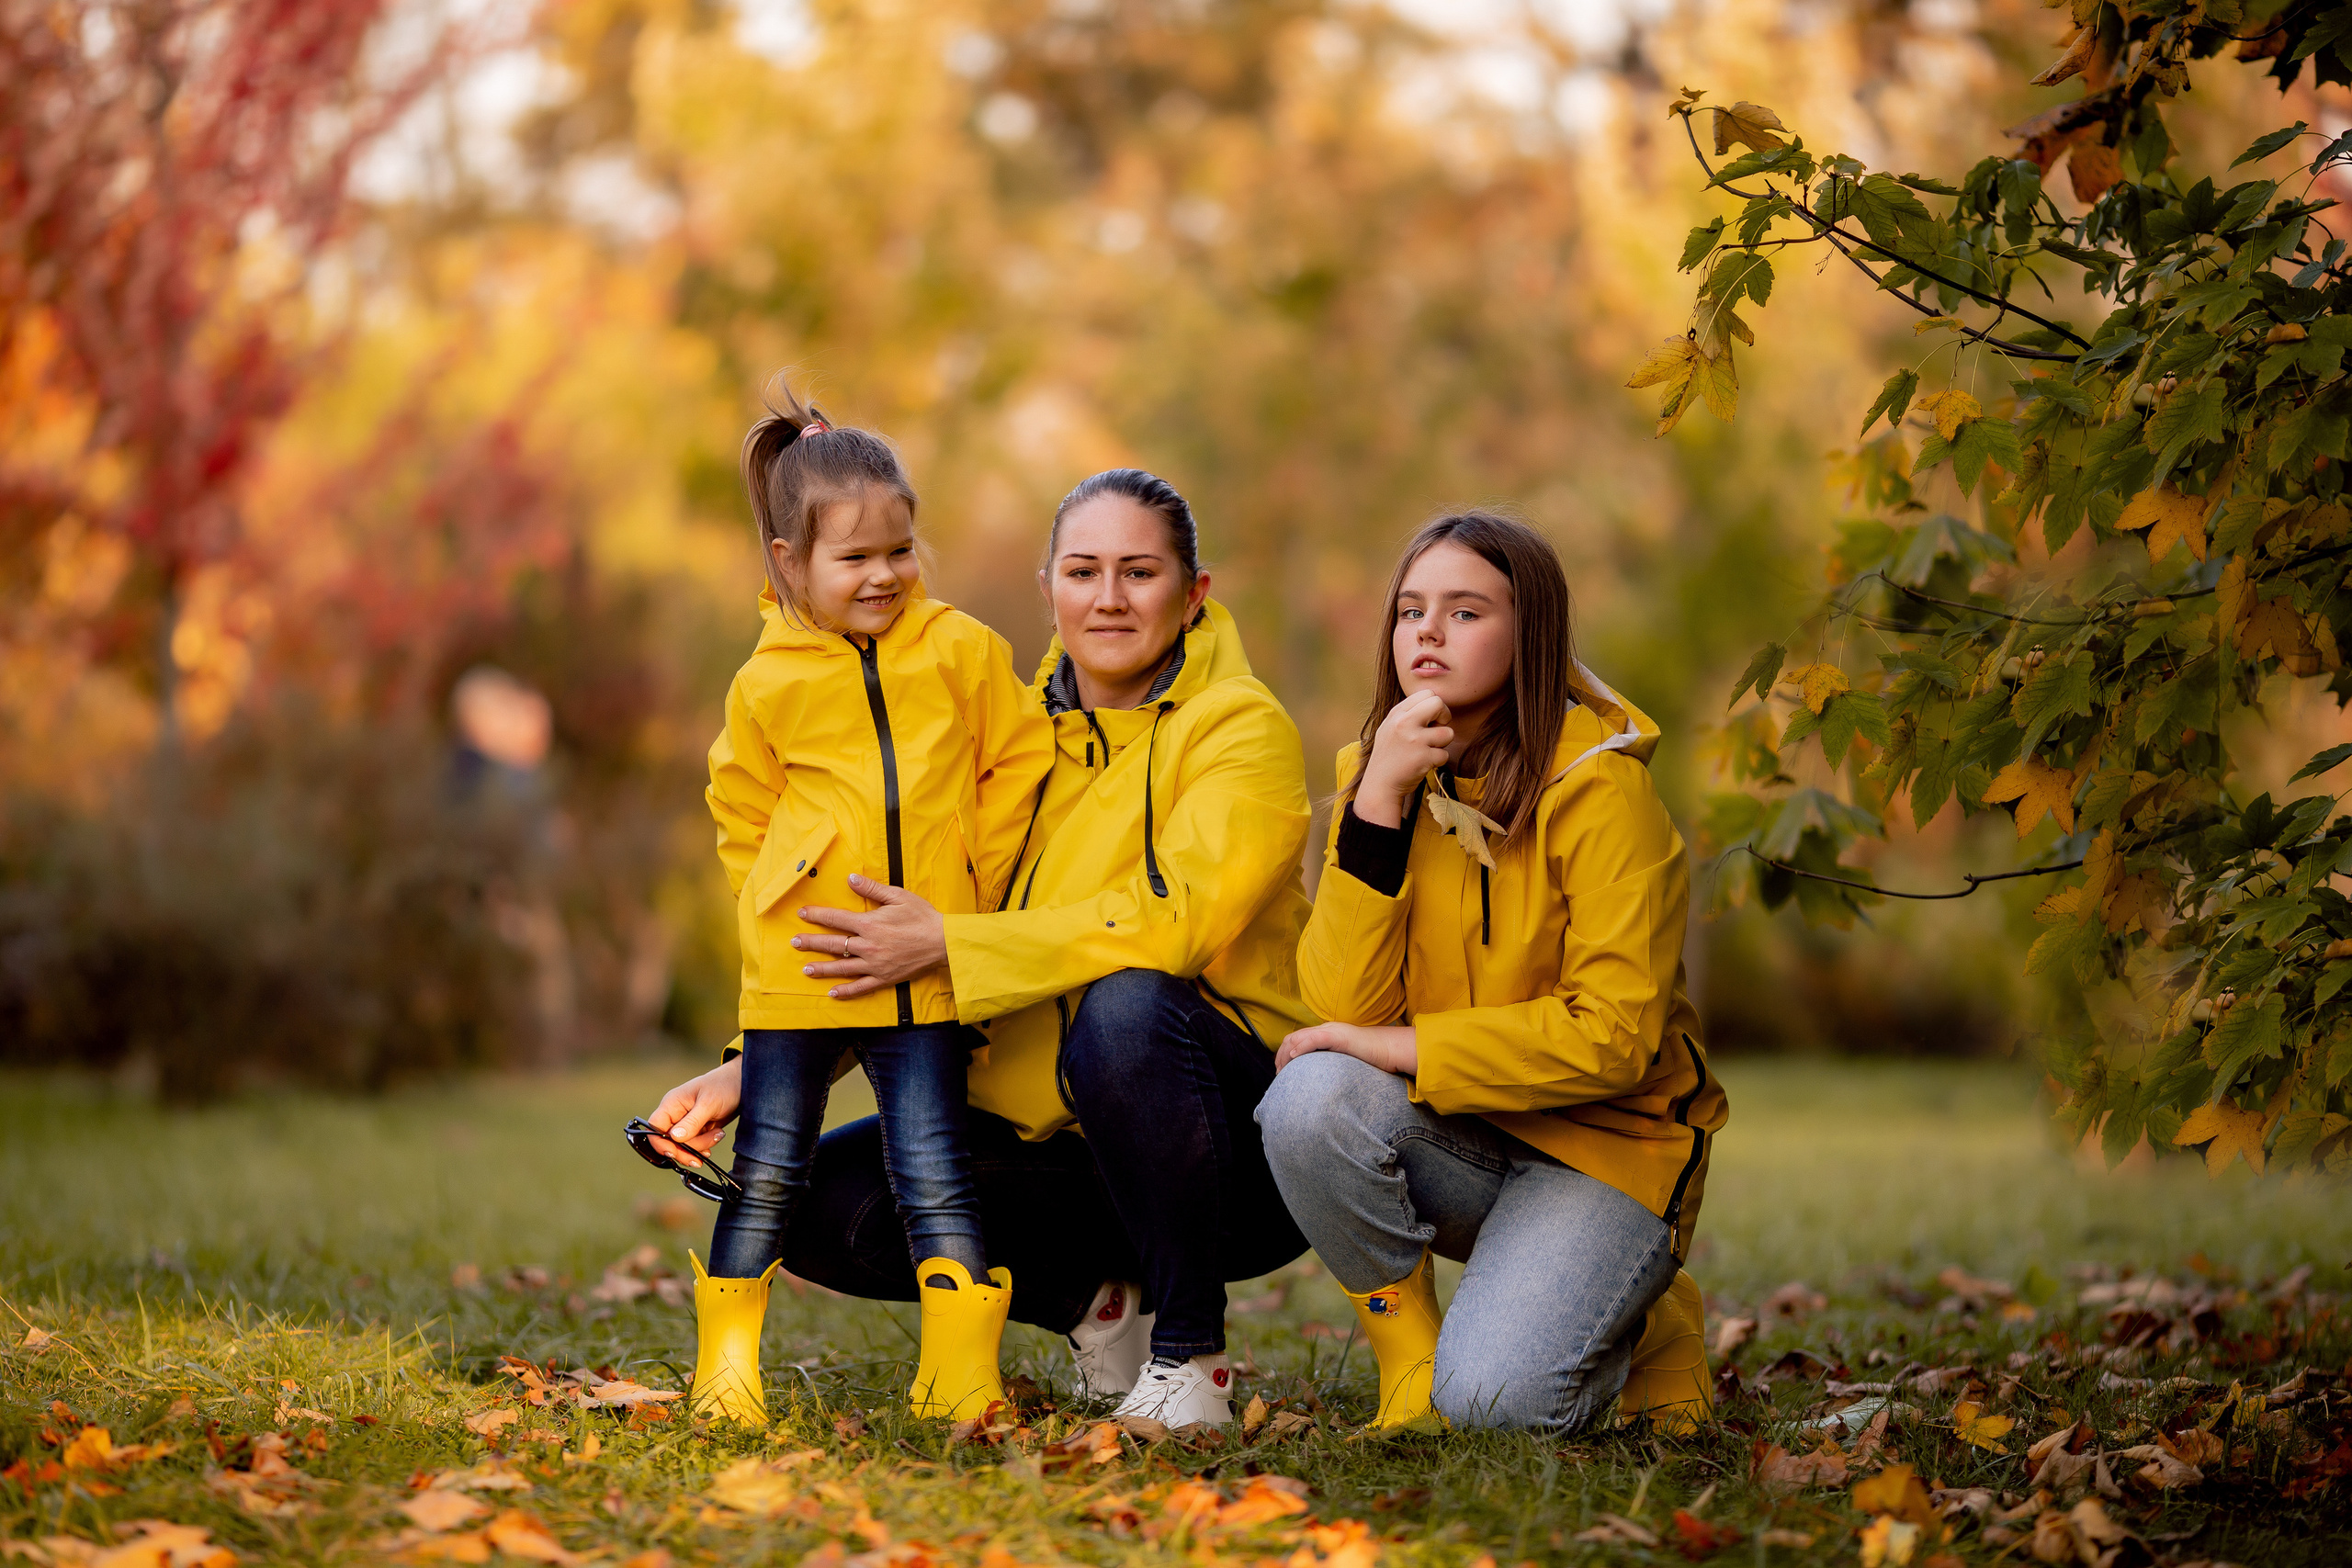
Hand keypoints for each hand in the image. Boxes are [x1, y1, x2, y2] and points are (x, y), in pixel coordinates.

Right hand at [646, 1056, 741, 1165]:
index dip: (661, 1143)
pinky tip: (717, 1137)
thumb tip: (674, 1138)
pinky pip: (694, 1145)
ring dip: (701, 1146)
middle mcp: (675, 1114)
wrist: (743, 1083)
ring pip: (683, 1146)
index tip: (676, 1152)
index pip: (654, 1128)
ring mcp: (686, 1123)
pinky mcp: (697, 1129)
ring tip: (719, 1134)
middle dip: (688, 1149)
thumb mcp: (709, 1103)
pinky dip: (705, 1146)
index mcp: (671, 1104)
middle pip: (669, 1142)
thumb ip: (692, 1121)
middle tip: (706, 1150)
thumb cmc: (724, 1086)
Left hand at [793, 876, 949, 998]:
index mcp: (870, 924)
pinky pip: (861, 987)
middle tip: (794, 943)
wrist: (943, 942)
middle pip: (833, 945)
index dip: (817, 915)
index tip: (802, 914)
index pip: (836, 919)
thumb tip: (851, 878)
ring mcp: (875, 965)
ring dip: (822, 968)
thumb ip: (872, 889)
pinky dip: (845, 991)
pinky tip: (832, 993)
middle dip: (811, 943)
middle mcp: (868, 946)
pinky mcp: (884, 978)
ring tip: (805, 969)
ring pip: (842, 968)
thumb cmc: (922, 917)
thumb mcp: (898, 896)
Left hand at [1274, 1022, 1417, 1076]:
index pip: (1297, 1039)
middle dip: (1281, 1055)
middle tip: (1279, 1073)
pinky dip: (1302, 1047)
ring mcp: (1332, 1031)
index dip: (1285, 1054)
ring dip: (1287, 1053)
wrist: (1389, 1049)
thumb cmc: (1371, 1058)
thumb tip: (1319, 1080)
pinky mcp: (1339, 1036)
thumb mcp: (1344, 1060)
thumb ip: (1330, 1064)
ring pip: (1300, 1037)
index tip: (1281, 1071)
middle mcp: (1326, 1030)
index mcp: (1326, 1034)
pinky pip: (1315, 1039)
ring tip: (1282, 1069)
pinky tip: (1295, 1057)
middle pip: (1293, 1037)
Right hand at [1354, 690, 1451, 827]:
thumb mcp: (1390, 728)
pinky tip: (1423, 764)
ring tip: (1426, 750)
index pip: (1427, 693)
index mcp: (1396, 714)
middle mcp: (1404, 723)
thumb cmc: (1389, 756)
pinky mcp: (1423, 758)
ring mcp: (1414, 740)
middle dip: (1445, 716)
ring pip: (1448, 732)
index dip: (1434, 706)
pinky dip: (1437, 761)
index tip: (1430, 720)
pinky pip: (1444, 754)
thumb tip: (1436, 704)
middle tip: (1436, 731)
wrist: (1379, 785)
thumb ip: (1409, 714)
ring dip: (1442, 744)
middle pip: (1439, 703)